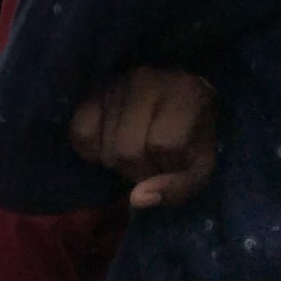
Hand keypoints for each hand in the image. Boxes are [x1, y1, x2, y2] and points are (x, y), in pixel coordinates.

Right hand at [72, 66, 219, 209]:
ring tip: (132, 154)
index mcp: (185, 93)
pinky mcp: (90, 93)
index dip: (168, 166)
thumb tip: (137, 198)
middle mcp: (146, 81)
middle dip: (138, 171)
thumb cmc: (190, 132)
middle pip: (128, 150)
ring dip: (118, 164)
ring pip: (105, 148)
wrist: (174, 96)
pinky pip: (80, 133)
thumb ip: (179, 187)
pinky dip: (91, 150)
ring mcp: (114, 85)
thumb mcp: (200, 164)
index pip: (166, 145)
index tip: (173, 163)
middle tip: (149, 164)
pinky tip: (108, 145)